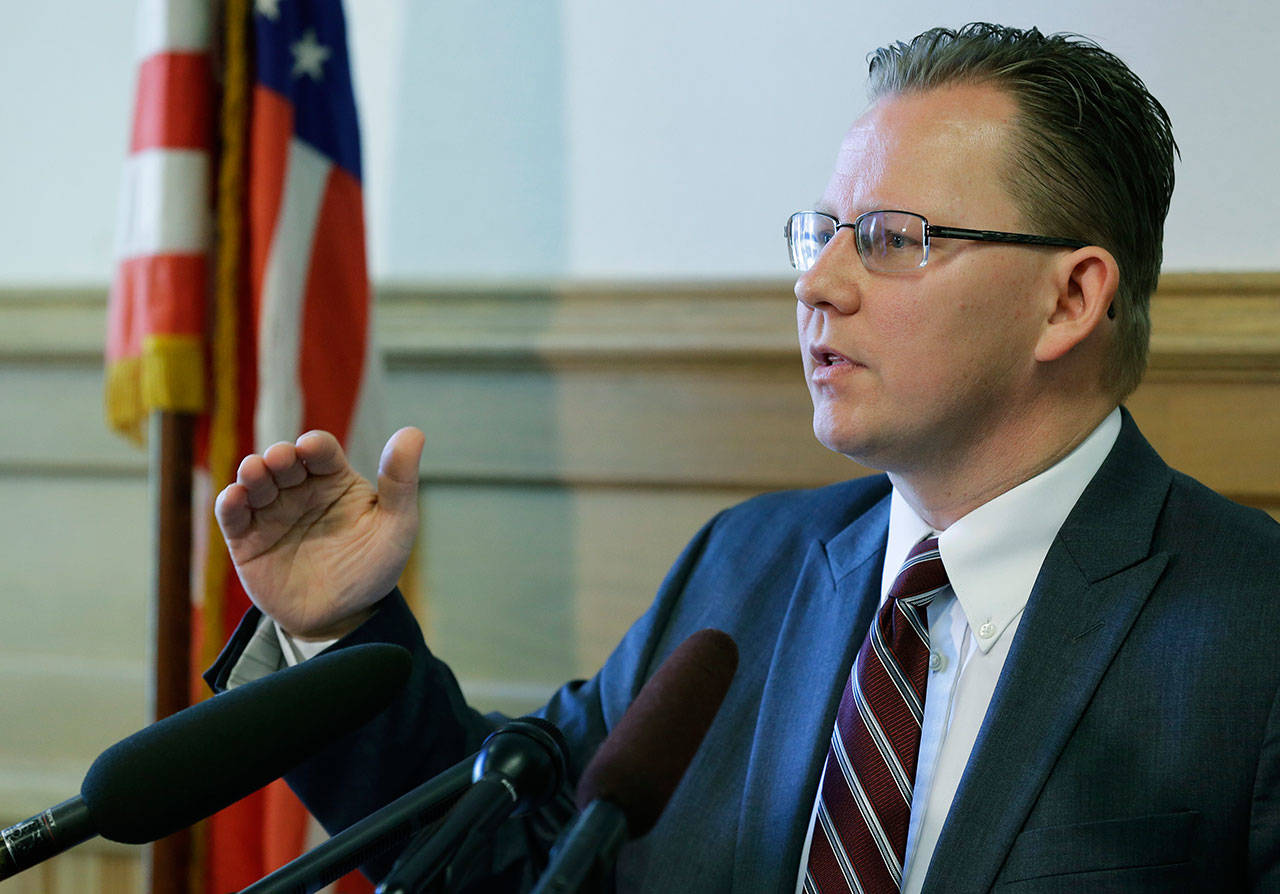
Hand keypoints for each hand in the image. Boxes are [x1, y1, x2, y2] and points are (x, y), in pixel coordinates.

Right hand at [214, 426, 424, 638]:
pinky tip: (234, 498)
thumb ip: (400, 481)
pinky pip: (232, 516)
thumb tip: (413, 432)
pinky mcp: (247, 540)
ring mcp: (271, 513)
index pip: (321, 451)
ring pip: (255, 482)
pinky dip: (229, 503)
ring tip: (254, 473)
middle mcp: (300, 490)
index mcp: (335, 479)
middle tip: (280, 460)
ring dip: (252, 473)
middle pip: (284, 461)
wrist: (342, 619)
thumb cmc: (372, 568)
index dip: (314, 446)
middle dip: (279, 456)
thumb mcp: (396, 526)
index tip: (311, 448)